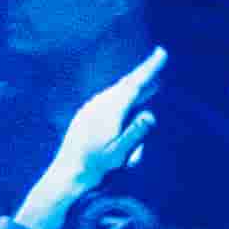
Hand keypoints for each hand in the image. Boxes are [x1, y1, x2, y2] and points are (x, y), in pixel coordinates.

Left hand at [17, 43, 164, 227]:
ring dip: (134, 87)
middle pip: (126, 84)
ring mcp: (90, 109)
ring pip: (117, 93)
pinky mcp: (86, 117)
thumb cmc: (96, 169)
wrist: (67, 176)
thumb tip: (151, 115)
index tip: (162, 52)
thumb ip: (135, 134)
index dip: (150, 68)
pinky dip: (123, 97)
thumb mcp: (120, 155)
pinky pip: (109, 100)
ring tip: (150, 85)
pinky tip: (127, 102)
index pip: (134, 84)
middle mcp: (98, 104)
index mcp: (109, 110)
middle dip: (144, 74)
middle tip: (158, 59)